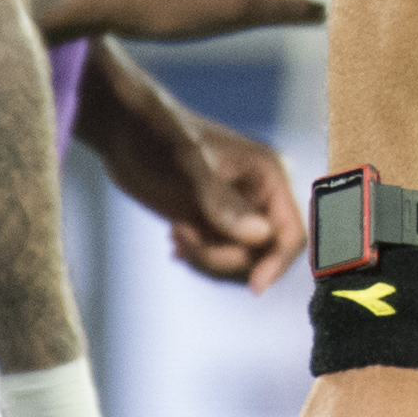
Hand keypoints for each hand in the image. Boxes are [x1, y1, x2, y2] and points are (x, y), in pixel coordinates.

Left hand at [96, 95, 306, 289]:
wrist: (126, 130)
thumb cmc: (158, 134)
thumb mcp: (188, 164)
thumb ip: (222, 201)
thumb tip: (260, 235)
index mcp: (269, 175)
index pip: (291, 233)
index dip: (278, 262)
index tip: (254, 287)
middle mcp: (259, 196)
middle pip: (264, 254)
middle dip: (225, 258)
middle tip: (183, 236)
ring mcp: (237, 211)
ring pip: (241, 261)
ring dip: (207, 259)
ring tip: (176, 233)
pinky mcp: (214, 221)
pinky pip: (220, 258)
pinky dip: (199, 259)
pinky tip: (175, 243)